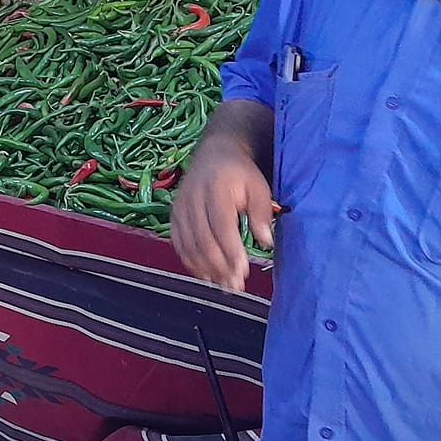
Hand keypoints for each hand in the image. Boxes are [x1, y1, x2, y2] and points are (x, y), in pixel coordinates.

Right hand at [174, 109, 275, 291]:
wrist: (214, 155)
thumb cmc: (240, 174)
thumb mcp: (258, 186)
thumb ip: (261, 213)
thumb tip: (266, 242)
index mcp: (215, 189)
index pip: (221, 226)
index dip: (231, 251)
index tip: (244, 270)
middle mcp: (192, 199)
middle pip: (203, 240)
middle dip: (220, 266)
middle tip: (235, 285)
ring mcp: (179, 208)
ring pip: (189, 245)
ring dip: (206, 269)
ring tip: (224, 285)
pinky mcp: (173, 216)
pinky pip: (179, 244)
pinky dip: (191, 262)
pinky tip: (206, 274)